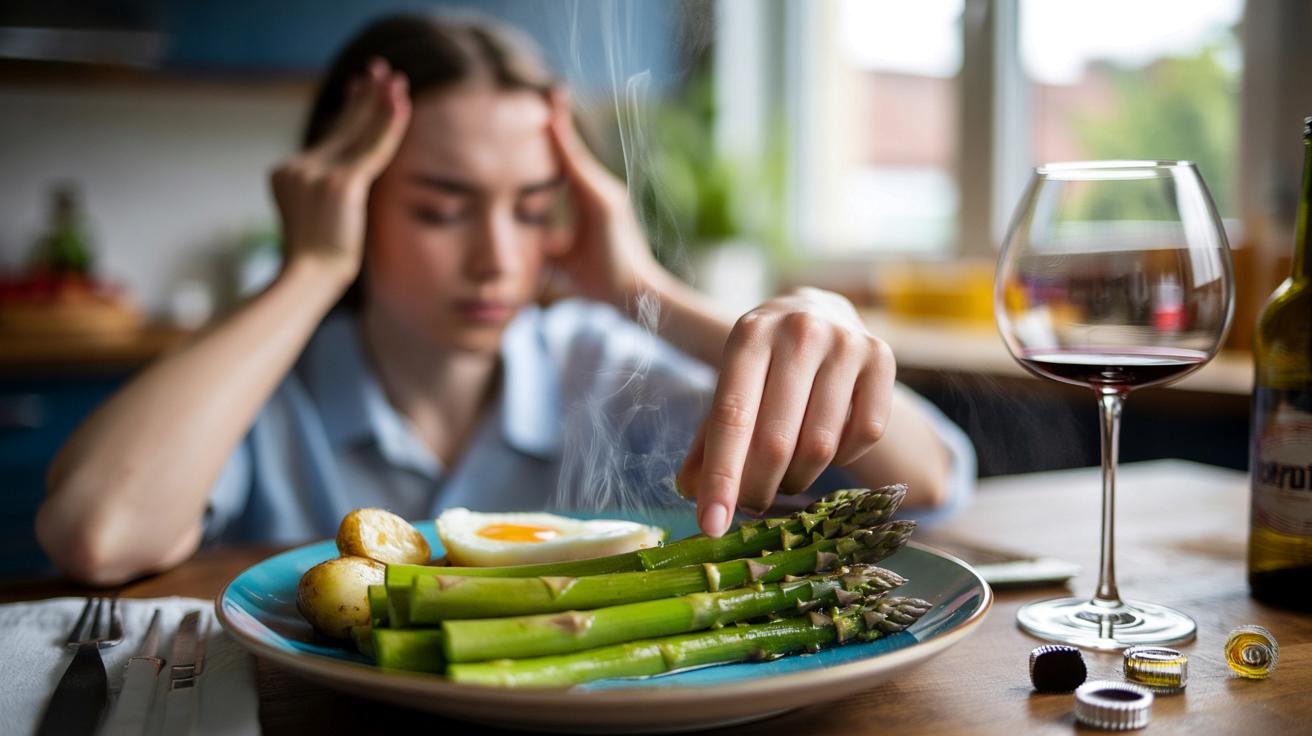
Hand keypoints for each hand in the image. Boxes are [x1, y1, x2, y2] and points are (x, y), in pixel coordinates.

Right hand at [270, 58, 410, 287]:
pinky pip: (373, 148)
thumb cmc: (314, 268)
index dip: (347, 112)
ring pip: (357, 131)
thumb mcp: (317, 224)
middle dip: (363, 98)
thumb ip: (328, 198)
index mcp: (287, 173)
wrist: (304, 282)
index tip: (359, 87)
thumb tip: (345, 195)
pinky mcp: (341, 183)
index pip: (326, 137)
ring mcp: (317, 173)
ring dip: (379, 103)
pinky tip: (401, 102)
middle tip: (380, 70)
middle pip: (340, 126)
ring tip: (395, 79)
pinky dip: (389, 124)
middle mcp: (299, 166)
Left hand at [545, 89, 661, 306]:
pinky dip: (567, 148)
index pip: (568, 164)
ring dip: (562, 128)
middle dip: (560, 121)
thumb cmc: (600, 280)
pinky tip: (553, 127)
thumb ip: (548, 242)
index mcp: (592, 202)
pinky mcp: (606, 203)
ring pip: (576, 157)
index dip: (557, 139)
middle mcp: (602, 192)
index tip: (543, 113)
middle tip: (549, 90)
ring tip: (550, 98)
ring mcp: (607, 195)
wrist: (630, 295)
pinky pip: (580, 171)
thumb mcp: (564, 257)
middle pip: (574, 152)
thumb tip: (523, 238)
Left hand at [676, 288, 895, 535]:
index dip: (721, 477)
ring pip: (821, 445)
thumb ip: (709, 437)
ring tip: (784, 477)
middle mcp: (800, 331)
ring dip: (797, 479)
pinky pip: (863, 435)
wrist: (817, 311)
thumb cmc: (765, 361)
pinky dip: (841, 459)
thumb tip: (692, 492)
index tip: (712, 525)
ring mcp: (846, 342)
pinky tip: (825, 448)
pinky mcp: (883, 358)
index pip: (732, 418)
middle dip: (758, 488)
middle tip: (749, 505)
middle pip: (777, 440)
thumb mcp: (729, 384)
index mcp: (750, 335)